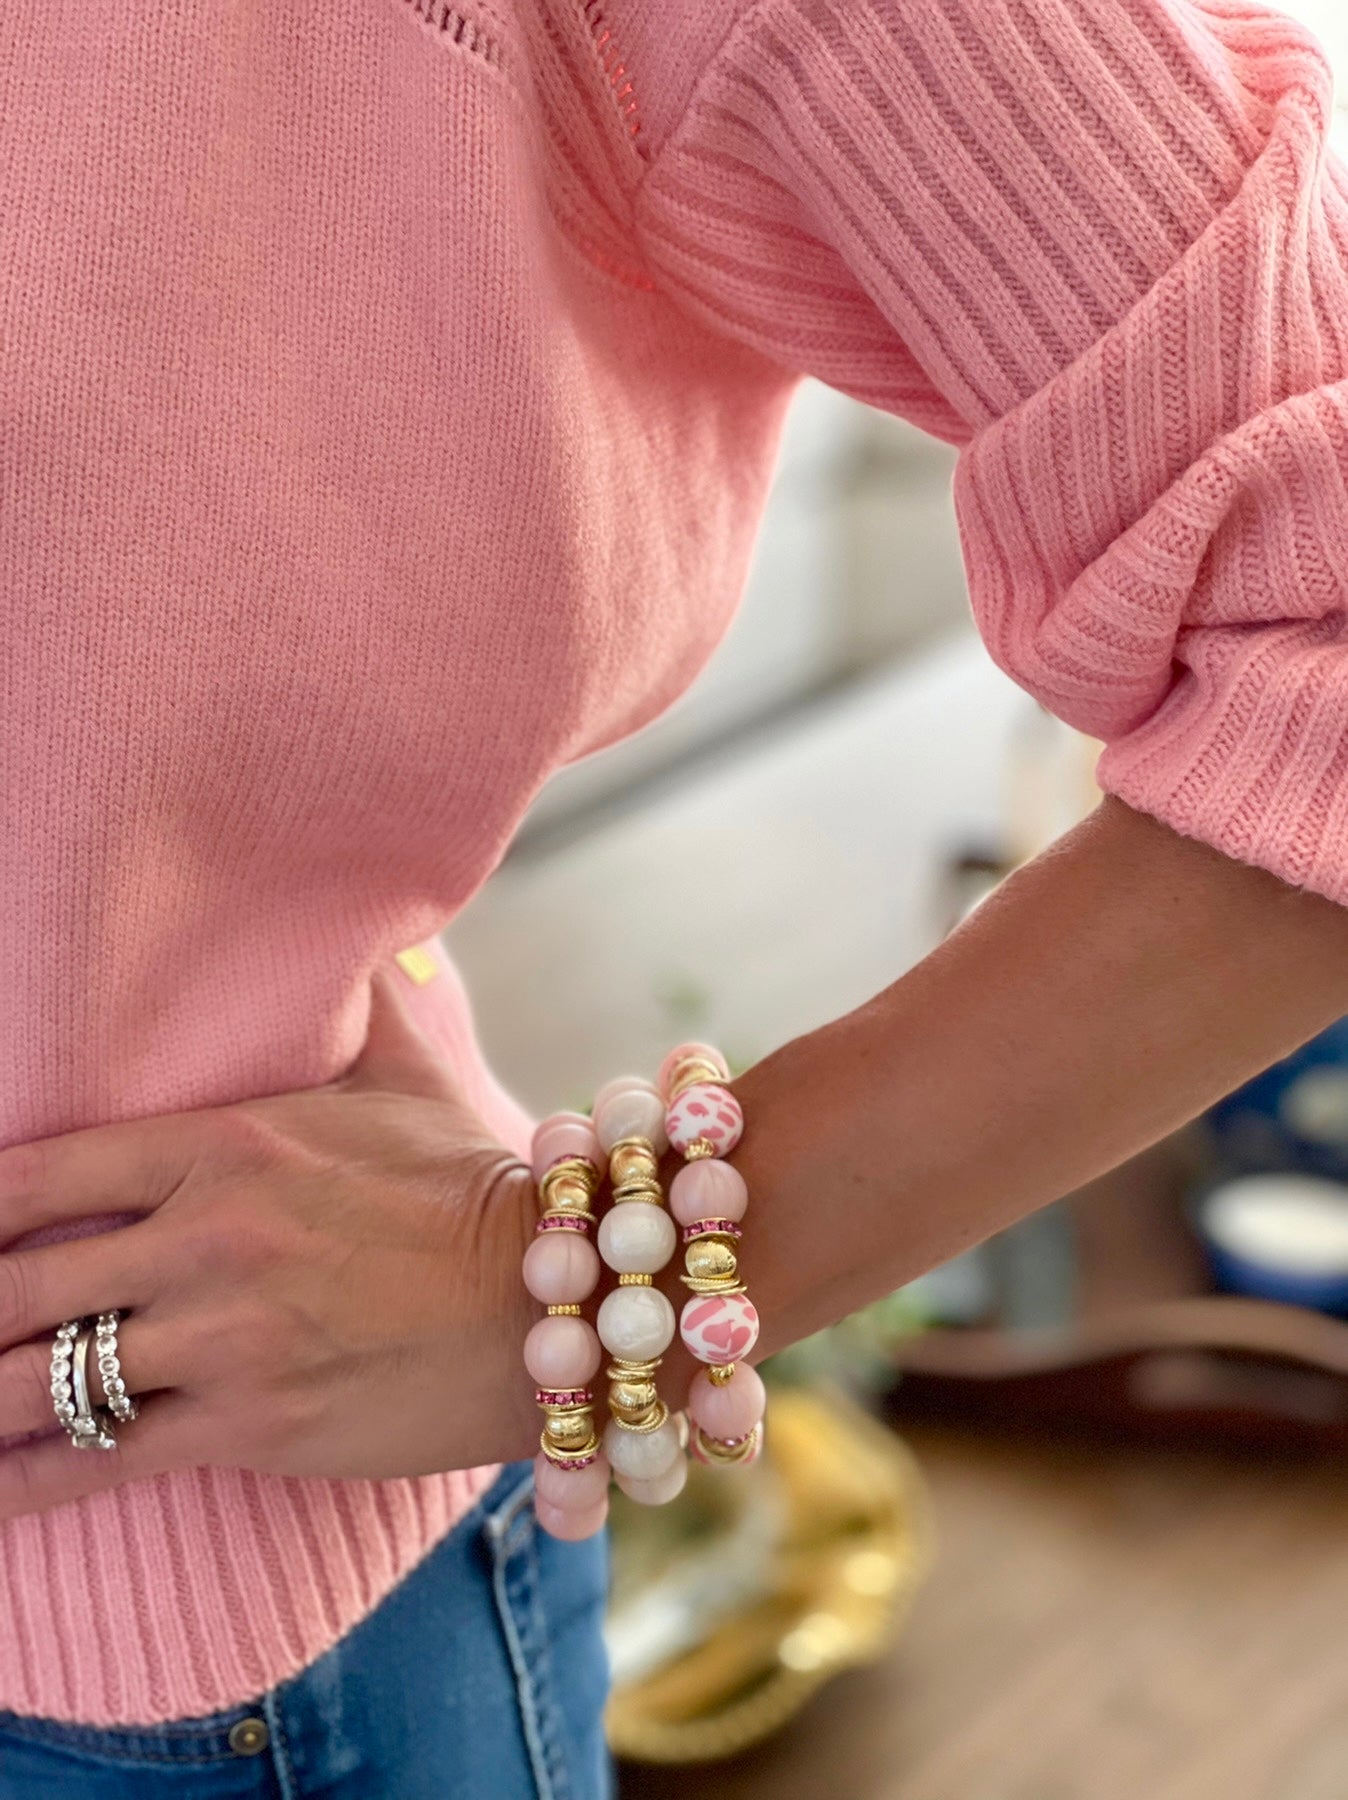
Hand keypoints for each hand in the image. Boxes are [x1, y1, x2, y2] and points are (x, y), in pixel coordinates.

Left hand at [0, 968, 539, 1520]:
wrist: (553, 1301)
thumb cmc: (470, 1184)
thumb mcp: (409, 1075)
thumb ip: (366, 1004)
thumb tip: (373, 935)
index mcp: (227, 1144)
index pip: (38, 1173)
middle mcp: (207, 1236)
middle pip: (13, 1284)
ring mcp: (225, 1336)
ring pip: (41, 1380)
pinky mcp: (252, 1424)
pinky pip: (100, 1460)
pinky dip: (24, 1482)